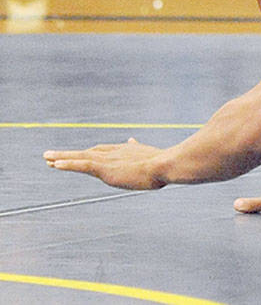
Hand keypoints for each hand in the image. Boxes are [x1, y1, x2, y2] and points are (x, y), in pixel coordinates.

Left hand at [44, 138, 164, 189]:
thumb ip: (140, 150)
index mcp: (126, 151)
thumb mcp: (153, 157)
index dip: (90, 153)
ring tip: (46, 157)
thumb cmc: (165, 164)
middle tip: (53, 156)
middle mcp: (114, 153)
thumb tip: (133, 140)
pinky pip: (81, 165)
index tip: (82, 153)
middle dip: (70, 154)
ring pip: (80, 157)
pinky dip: (67, 163)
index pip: (104, 151)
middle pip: (88, 152)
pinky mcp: (104, 168)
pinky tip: (55, 164)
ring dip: (62, 157)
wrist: (166, 165)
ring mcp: (109, 160)